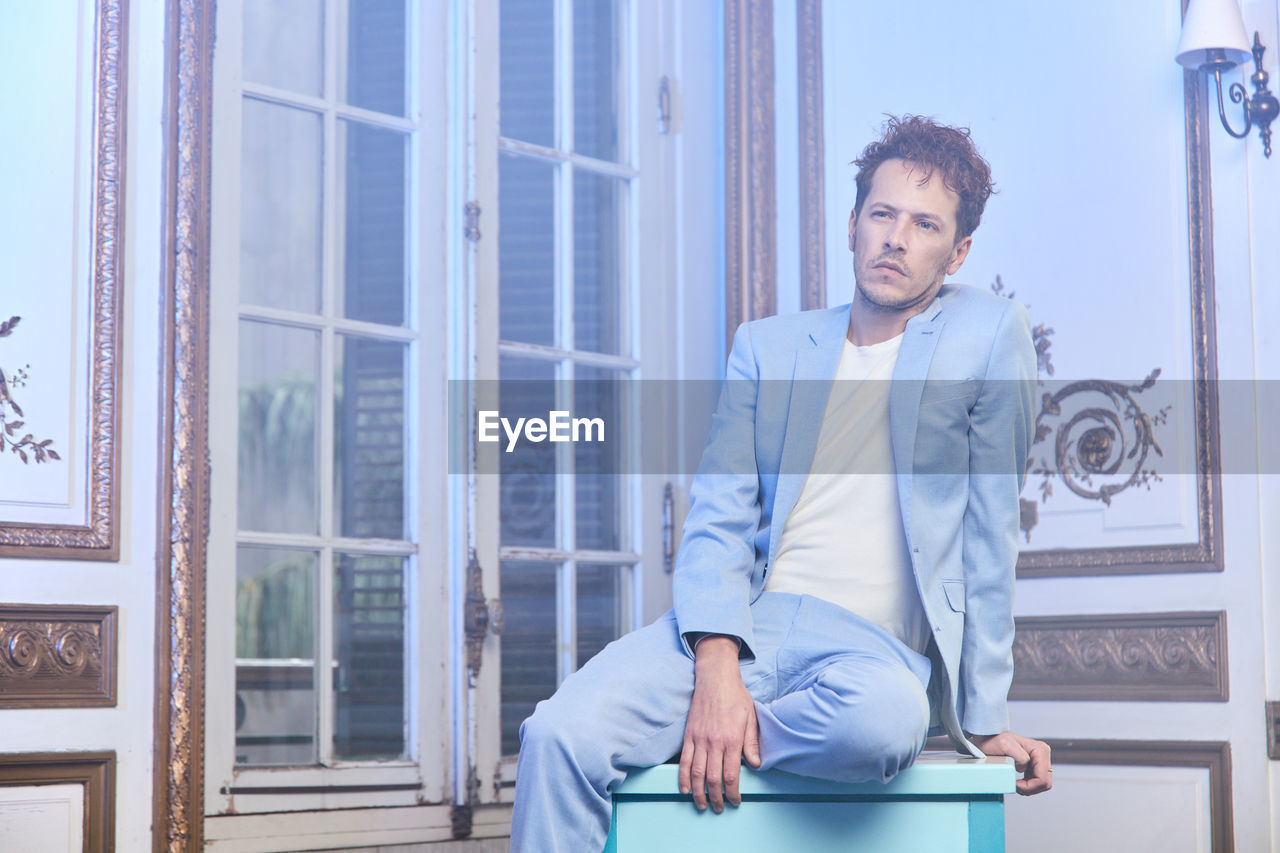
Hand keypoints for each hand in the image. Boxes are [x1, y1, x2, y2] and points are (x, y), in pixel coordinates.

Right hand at [678, 636, 760, 812]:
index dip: (733, 793)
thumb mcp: (751, 717)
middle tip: (719, 809)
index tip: (736, 801)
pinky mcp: (689, 735)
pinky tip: (686, 789)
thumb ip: (752, 742)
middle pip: (713, 778)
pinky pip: (685, 761)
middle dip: (716, 798)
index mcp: (732, 739)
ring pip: (697, 773)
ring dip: (699, 793)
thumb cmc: (736, 696)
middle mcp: (714, 741)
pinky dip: (684, 777)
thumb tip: (757, 764)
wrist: (715, 678)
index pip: (731, 774)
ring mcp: (699, 739)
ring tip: (702, 805)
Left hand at [969, 731, 1051, 794]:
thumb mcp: (1005, 745)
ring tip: (1016, 784)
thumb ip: (1020, 757)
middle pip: (1045, 783)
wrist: (988, 739)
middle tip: (1016, 786)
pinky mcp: (1035, 765)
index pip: (1042, 778)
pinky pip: (1037, 782)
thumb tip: (1025, 767)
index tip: (1015, 784)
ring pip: (1042, 784)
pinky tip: (1019, 781)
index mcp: (1040, 750)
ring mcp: (1040, 760)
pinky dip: (1029, 785)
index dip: (1029, 786)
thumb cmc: (994, 741)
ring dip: (1030, 788)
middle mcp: (1042, 754)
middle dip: (1030, 788)